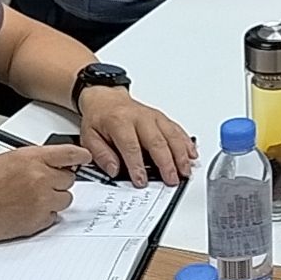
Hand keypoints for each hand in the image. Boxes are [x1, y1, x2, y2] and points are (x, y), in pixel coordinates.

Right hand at [0, 145, 86, 247]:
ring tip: (32, 199)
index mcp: (31, 159)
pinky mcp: (38, 221)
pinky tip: (27, 211)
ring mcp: (40, 201)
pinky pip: (54, 216)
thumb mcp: (6, 160)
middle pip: (70, 179)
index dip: (81, 156)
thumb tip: (50, 161)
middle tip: (43, 184)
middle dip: (59, 181)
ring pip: (65, 199)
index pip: (69, 154)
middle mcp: (39, 178)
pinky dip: (45, 214)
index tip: (85, 158)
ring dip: (54, 198)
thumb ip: (33, 159)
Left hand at [77, 87, 196, 187]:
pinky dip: (186, 143)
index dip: (137, 165)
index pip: (131, 146)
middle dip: (166, 163)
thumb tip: (113, 169)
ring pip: (172, 135)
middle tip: (171, 179)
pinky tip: (192, 154)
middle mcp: (140, 118)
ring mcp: (154, 117)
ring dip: (181, 154)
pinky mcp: (162, 118)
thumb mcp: (89, 137)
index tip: (141, 180)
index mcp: (119, 122)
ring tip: (185, 171)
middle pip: (157, 141)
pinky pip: (177, 130)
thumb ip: (101, 155)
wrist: (106, 98)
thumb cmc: (99, 118)